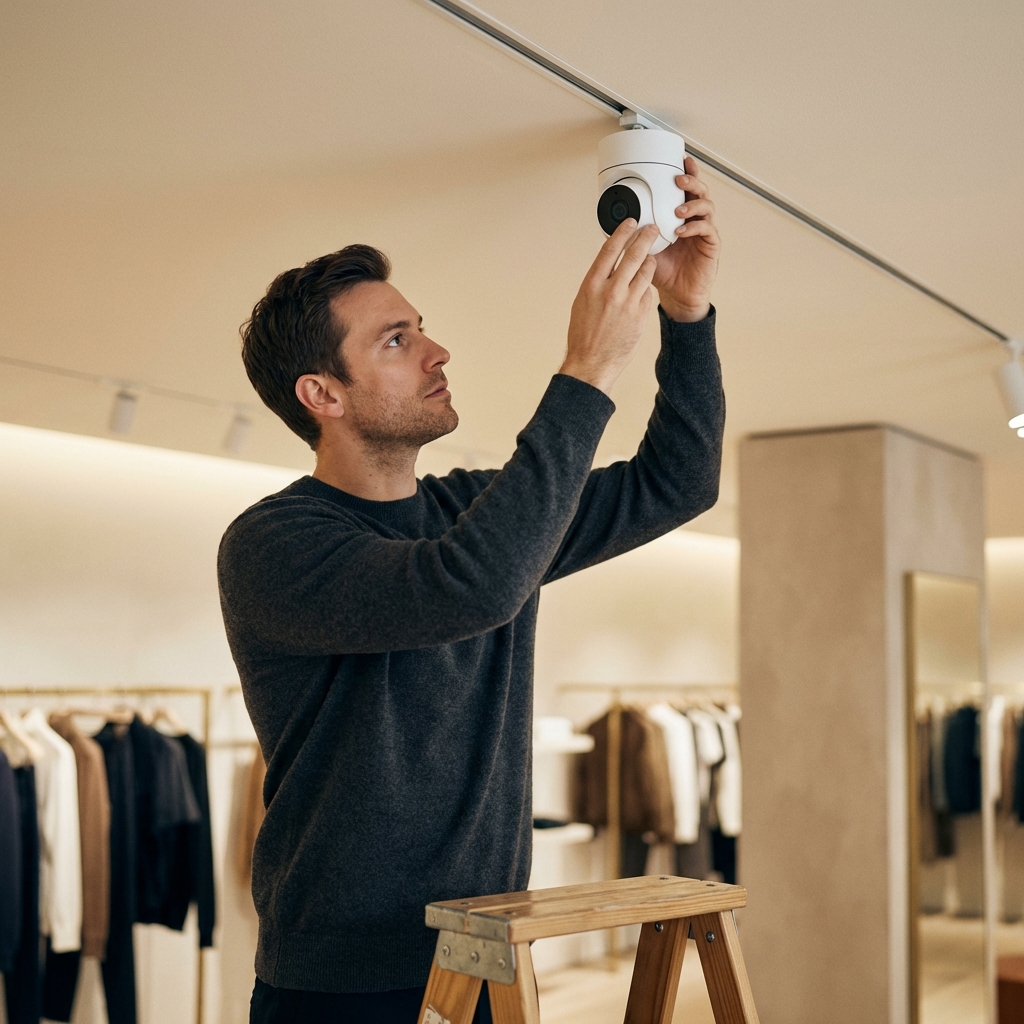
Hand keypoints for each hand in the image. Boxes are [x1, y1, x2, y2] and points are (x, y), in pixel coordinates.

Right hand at [561, 221, 659, 394]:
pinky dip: (645, 290)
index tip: (631, 222)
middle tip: (653, 228)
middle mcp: (611, 290)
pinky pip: (648, 293)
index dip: (623, 232)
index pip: (610, 249)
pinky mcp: (641, 315)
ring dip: (649, 263)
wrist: (591, 363)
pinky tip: (640, 294)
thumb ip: (597, 282)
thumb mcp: (583, 302)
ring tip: (649, 259)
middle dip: (646, 237)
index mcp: (592, 284)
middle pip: (634, 254)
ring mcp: (628, 302)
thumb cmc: (583, 335)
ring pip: (646, 271)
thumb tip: (608, 265)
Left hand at [653, 157, 719, 321]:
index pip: (685, 190)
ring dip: (692, 204)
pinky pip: (707, 230)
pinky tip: (680, 230)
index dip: (686, 173)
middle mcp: (695, 220)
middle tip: (678, 180)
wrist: (676, 295)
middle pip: (700, 192)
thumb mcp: (644, 247)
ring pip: (707, 207)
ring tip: (678, 209)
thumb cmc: (663, 272)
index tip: (679, 160)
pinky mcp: (711, 246)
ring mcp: (704, 232)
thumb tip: (617, 222)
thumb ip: (637, 233)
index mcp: (681, 216)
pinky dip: (693, 228)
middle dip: (691, 182)